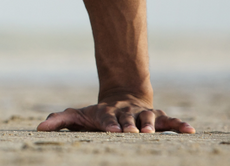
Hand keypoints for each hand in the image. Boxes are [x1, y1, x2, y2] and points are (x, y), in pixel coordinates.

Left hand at [37, 99, 194, 132]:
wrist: (121, 97)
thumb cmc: (96, 114)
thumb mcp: (77, 116)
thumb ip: (59, 121)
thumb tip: (39, 128)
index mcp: (106, 113)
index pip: (106, 118)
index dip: (108, 123)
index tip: (111, 131)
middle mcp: (125, 112)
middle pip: (127, 118)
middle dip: (129, 125)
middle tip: (132, 133)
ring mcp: (141, 114)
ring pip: (148, 117)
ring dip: (151, 124)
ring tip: (151, 133)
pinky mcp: (157, 117)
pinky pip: (169, 120)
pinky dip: (179, 124)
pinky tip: (189, 130)